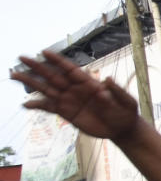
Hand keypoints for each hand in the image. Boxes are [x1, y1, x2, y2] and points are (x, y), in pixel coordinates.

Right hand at [11, 50, 142, 141]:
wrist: (122, 128)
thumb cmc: (126, 112)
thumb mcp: (127, 101)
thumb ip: (117, 91)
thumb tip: (108, 79)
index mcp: (89, 83)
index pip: (70, 69)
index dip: (57, 61)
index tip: (44, 52)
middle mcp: (76, 89)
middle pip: (53, 76)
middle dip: (37, 67)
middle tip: (21, 58)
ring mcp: (70, 100)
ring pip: (46, 89)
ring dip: (30, 83)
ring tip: (13, 75)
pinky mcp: (67, 113)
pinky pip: (49, 108)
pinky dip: (37, 106)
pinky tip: (25, 105)